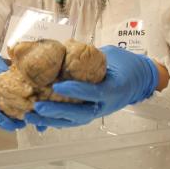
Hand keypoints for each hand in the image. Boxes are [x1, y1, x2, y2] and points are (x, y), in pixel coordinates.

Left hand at [26, 46, 158, 127]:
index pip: (92, 92)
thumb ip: (90, 55)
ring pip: (71, 120)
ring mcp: (95, 112)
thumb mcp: (111, 56)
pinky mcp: (89, 113)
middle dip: (56, 111)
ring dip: (50, 120)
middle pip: (78, 113)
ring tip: (30, 117)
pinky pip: (70, 119)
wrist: (139, 79)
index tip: (58, 86)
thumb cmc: (126, 65)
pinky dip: (53, 121)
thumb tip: (65, 47)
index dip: (75, 90)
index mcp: (112, 90)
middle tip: (37, 106)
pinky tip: (37, 121)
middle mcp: (103, 106)